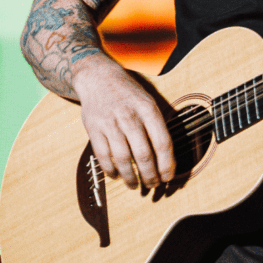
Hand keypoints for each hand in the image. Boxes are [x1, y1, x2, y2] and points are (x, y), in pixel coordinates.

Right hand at [71, 55, 174, 189]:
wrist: (98, 77)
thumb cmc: (128, 93)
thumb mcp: (148, 102)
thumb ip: (157, 126)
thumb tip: (168, 157)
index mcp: (148, 110)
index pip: (162, 143)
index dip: (167, 164)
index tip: (168, 177)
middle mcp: (130, 117)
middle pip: (143, 155)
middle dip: (150, 175)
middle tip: (153, 184)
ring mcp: (110, 124)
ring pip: (123, 159)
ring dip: (130, 177)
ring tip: (135, 185)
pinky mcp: (94, 129)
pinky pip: (103, 156)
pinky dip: (111, 170)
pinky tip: (117, 176)